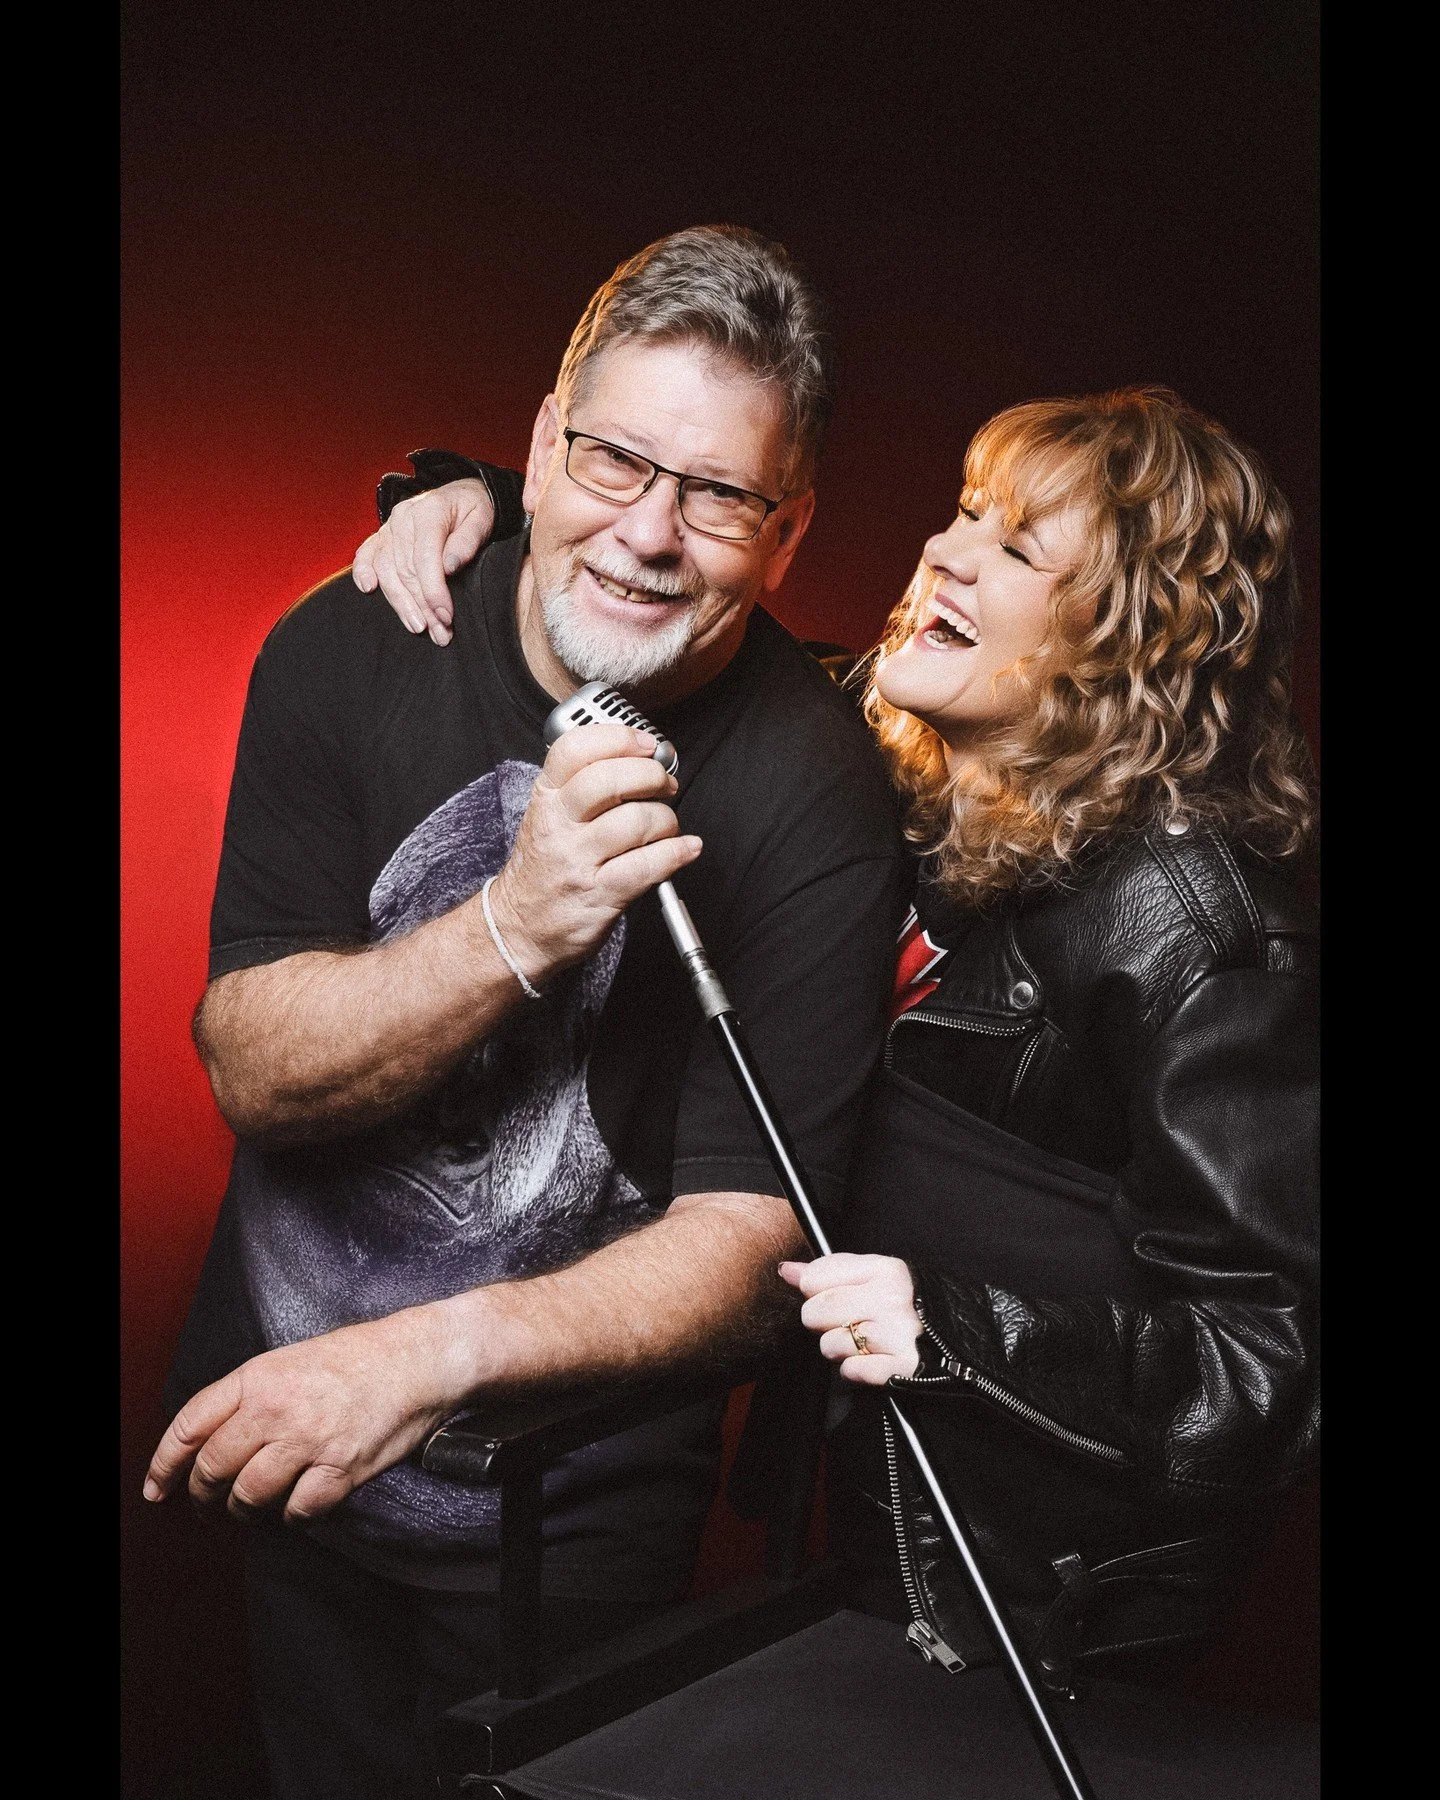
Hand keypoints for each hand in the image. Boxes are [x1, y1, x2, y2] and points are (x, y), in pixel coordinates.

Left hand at [142, 1302, 468, 1522]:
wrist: (418, 1358)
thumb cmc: (359, 1356)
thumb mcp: (292, 1358)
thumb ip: (251, 1394)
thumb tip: (214, 1438)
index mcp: (258, 1377)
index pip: (190, 1425)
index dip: (164, 1464)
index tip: (156, 1489)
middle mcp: (275, 1409)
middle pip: (212, 1468)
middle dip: (202, 1496)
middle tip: (206, 1506)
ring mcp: (308, 1441)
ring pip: (249, 1496)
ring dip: (244, 1511)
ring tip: (250, 1509)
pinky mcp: (340, 1468)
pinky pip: (298, 1512)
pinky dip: (294, 1516)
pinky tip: (298, 1506)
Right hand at [353, 478, 494, 645]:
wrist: (461, 494)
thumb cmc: (473, 509)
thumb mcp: (482, 519)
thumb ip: (467, 541)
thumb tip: (449, 567)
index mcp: (429, 512)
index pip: (426, 558)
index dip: (434, 592)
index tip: (446, 617)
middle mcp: (404, 519)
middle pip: (405, 570)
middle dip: (422, 607)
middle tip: (440, 633)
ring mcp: (390, 527)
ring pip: (387, 570)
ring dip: (401, 603)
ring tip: (419, 627)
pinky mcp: (382, 536)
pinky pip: (366, 554)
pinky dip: (363, 571)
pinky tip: (368, 589)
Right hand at [486, 722, 702, 981]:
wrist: (518, 929)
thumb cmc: (544, 869)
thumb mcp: (547, 816)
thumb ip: (584, 786)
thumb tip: (643, 760)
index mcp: (546, 797)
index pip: (576, 749)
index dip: (619, 738)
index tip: (647, 744)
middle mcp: (558, 824)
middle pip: (610, 780)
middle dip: (652, 776)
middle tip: (665, 785)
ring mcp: (577, 860)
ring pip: (636, 821)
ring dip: (667, 820)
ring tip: (667, 827)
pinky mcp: (600, 894)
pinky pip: (648, 865)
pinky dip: (677, 853)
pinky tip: (685, 849)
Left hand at [778, 1253, 922, 1385]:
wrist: (963, 1337)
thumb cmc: (912, 1303)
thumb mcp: (879, 1275)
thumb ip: (832, 1270)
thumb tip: (786, 1270)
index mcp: (885, 1270)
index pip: (815, 1278)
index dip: (812, 1290)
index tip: (824, 1294)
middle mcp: (891, 1299)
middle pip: (816, 1311)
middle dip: (820, 1321)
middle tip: (842, 1321)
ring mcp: (897, 1335)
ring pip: (829, 1344)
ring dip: (838, 1348)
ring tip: (861, 1341)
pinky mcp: (902, 1368)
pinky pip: (851, 1371)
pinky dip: (854, 1369)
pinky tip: (870, 1359)